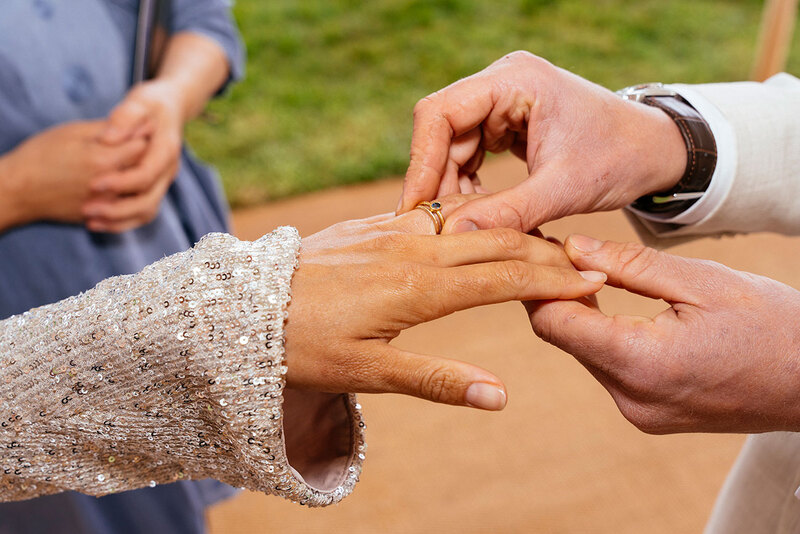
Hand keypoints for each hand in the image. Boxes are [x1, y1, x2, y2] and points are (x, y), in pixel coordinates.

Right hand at [0, 121, 146, 230]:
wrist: (18, 191)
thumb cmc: (41, 155)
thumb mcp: (73, 132)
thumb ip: (107, 129)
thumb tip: (135, 123)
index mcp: (105, 159)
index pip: (142, 144)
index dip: (144, 133)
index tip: (145, 126)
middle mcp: (112, 185)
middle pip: (145, 167)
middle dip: (147, 154)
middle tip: (144, 142)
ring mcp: (108, 204)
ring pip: (140, 189)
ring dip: (141, 175)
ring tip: (134, 161)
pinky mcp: (103, 216)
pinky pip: (128, 206)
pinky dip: (130, 193)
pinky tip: (125, 181)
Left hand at [83, 80, 185, 232]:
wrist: (170, 109)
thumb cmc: (151, 103)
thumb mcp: (139, 101)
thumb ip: (125, 118)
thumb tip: (110, 139)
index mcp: (166, 150)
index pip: (146, 174)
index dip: (121, 182)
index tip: (93, 184)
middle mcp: (169, 171)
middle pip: (148, 200)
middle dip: (117, 209)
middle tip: (86, 209)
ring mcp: (163, 182)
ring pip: (146, 211)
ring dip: (118, 220)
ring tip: (90, 221)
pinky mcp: (154, 188)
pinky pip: (141, 213)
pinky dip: (121, 221)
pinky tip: (97, 222)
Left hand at [284, 195, 607, 409]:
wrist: (242, 307)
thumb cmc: (302, 346)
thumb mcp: (366, 374)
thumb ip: (436, 380)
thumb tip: (499, 396)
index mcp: (416, 288)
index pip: (503, 279)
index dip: (551, 280)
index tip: (591, 280)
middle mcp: (410, 249)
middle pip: (496, 243)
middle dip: (545, 251)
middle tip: (585, 259)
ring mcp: (390, 231)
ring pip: (470, 222)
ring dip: (512, 231)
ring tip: (546, 241)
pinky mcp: (373, 224)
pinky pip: (435, 213)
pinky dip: (471, 219)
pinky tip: (482, 223)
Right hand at [397, 51, 686, 232]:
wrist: (656, 151)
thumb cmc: (621, 158)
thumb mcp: (564, 189)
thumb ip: (508, 213)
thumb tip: (453, 238)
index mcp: (515, 80)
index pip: (441, 112)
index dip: (421, 161)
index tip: (416, 207)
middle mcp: (502, 83)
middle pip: (441, 130)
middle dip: (436, 180)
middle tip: (431, 228)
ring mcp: (502, 101)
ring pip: (451, 145)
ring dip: (451, 187)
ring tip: (456, 227)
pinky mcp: (505, 122)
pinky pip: (469, 153)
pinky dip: (468, 185)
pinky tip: (474, 214)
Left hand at [527, 234, 799, 432]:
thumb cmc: (772, 325)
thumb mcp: (700, 280)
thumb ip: (627, 265)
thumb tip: (570, 247)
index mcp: (640, 362)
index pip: (554, 321)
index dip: (540, 280)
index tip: (541, 246)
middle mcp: (630, 398)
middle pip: (564, 337)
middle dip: (556, 292)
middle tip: (557, 248)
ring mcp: (638, 413)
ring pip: (583, 352)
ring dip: (580, 313)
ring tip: (582, 269)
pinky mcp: (648, 415)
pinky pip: (607, 368)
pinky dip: (602, 336)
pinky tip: (608, 304)